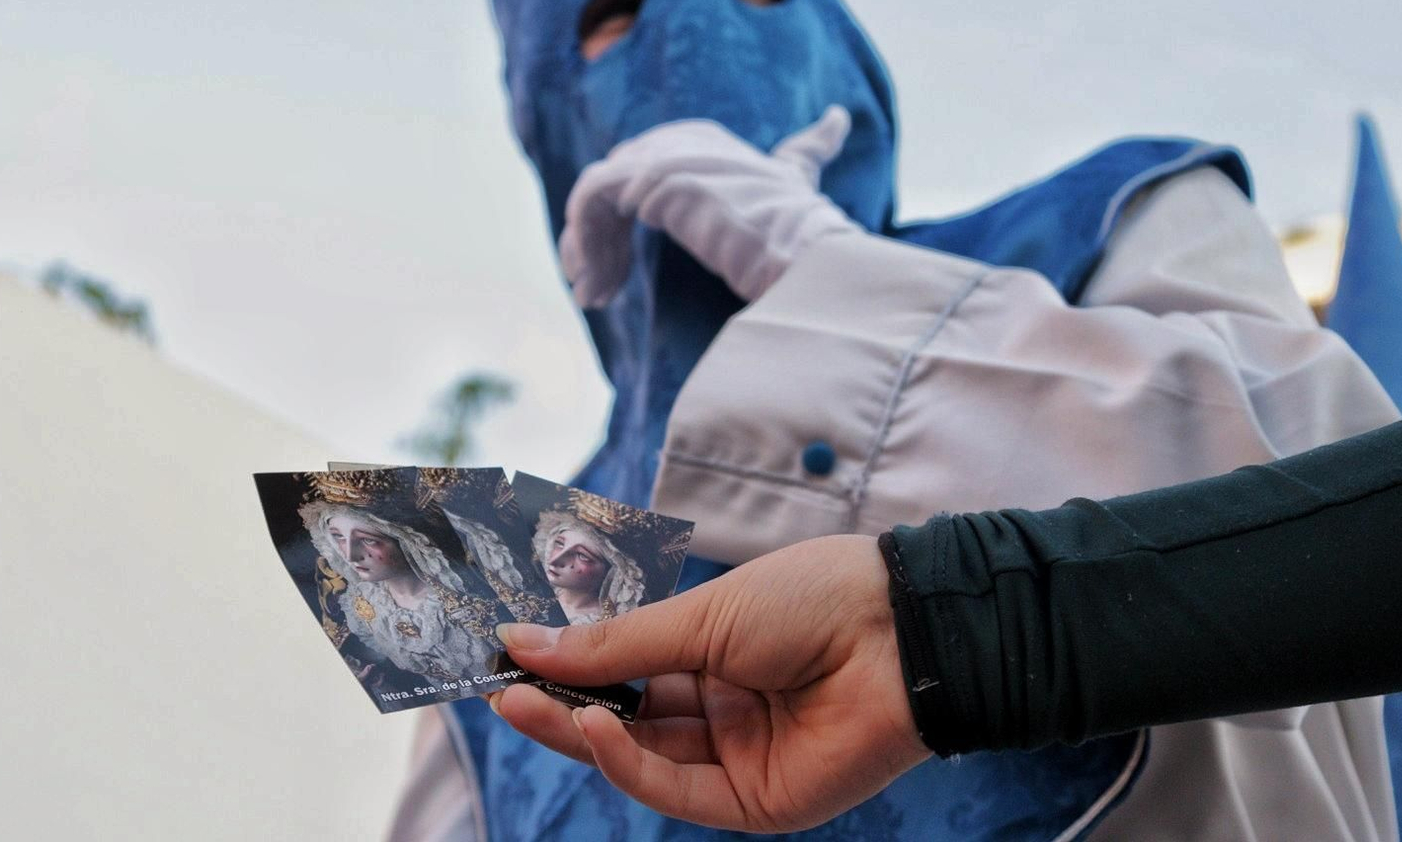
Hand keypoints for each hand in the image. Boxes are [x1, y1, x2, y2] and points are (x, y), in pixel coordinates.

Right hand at [488, 535, 929, 831]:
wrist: (899, 629)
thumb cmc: (810, 599)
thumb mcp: (701, 614)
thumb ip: (615, 643)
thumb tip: (524, 642)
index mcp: (711, 655)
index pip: (624, 672)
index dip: (569, 669)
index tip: (509, 656)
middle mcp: (719, 710)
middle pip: (624, 720)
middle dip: (562, 707)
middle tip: (502, 690)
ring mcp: (736, 759)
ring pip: (641, 759)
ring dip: (582, 735)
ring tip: (526, 703)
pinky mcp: (756, 803)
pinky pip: (678, 791)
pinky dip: (630, 766)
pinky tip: (596, 731)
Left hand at [559, 106, 858, 306]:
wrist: (813, 261)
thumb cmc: (806, 236)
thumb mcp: (802, 180)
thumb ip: (809, 148)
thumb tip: (838, 116)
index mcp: (704, 138)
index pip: (633, 172)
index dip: (618, 223)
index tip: (616, 276)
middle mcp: (683, 138)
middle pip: (610, 185)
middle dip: (595, 240)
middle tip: (595, 292)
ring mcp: (669, 155)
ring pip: (594, 196)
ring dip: (586, 250)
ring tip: (591, 298)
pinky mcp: (658, 178)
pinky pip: (591, 200)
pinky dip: (585, 243)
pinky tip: (599, 289)